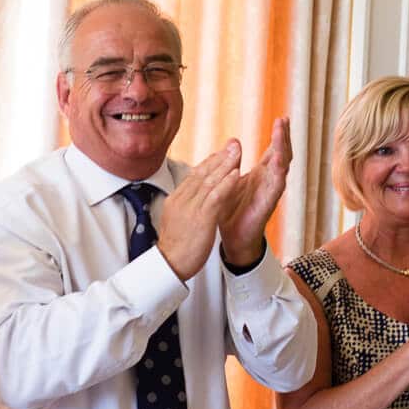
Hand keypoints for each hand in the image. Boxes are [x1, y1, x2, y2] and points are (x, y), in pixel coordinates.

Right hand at [156, 141, 241, 279]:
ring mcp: (191, 208)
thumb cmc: (175, 248)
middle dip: (220, 157)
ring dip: (226, 165)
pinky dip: (226, 184)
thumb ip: (184, 206)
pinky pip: (216, 197)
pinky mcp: (201, 218)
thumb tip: (191, 197)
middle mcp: (182, 200)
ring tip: (238, 152)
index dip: (209, 163)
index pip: (194, 176)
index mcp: (175, 199)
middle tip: (234, 144)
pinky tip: (237, 174)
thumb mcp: (176, 220)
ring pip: (210, 181)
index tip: (221, 153)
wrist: (170, 265)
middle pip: (202, 173)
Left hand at [218, 117, 291, 265]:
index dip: (278, 136)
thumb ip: (232, 164)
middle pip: (282, 154)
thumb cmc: (232, 211)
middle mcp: (269, 181)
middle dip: (283, 137)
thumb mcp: (230, 182)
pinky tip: (278, 160)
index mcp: (261, 175)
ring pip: (282, 166)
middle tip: (283, 120)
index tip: (281, 118)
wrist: (233, 239)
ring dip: (282, 149)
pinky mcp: (268, 204)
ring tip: (282, 132)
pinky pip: (276, 186)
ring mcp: (270, 192)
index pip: (273, 151)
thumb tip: (232, 142)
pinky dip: (278, 172)